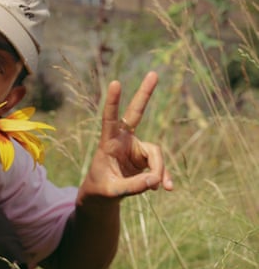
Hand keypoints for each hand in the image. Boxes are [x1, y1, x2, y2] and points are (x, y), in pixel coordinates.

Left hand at [79, 71, 172, 201]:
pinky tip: (167, 188)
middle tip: (154, 73)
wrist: (103, 195)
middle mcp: (123, 139)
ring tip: (160, 188)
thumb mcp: (113, 191)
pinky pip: (159, 165)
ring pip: (155, 153)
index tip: (116, 83)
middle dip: (145, 94)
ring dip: (159, 170)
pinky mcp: (145, 157)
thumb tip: (156, 181)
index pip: (109, 119)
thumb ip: (132, 186)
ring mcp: (135, 147)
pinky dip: (163, 176)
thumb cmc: (101, 189)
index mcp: (109, 142)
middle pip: (136, 113)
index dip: (113, 102)